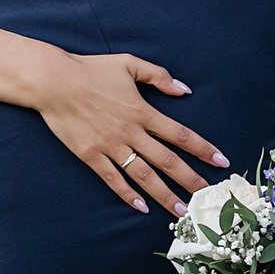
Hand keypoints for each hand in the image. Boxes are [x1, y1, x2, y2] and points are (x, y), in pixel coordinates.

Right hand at [28, 50, 222, 214]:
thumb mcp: (129, 63)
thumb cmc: (91, 69)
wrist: (53, 81)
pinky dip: (128, 194)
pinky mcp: (91, 155)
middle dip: (190, 179)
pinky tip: (141, 206)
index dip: (202, 148)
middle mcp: (130, 132)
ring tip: (180, 210)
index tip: (221, 161)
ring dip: (164, 194)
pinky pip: (113, 179)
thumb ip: (159, 76)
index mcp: (142, 111)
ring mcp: (110, 146)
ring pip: (144, 175)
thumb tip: (184, 90)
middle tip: (207, 195)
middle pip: (167, 161)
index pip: (180, 134)